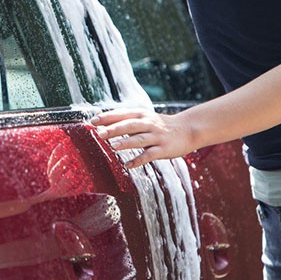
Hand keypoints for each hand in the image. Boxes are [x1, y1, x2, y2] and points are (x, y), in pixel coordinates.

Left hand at [89, 107, 203, 169]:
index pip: (122, 114)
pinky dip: (138, 160)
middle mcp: (149, 124)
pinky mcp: (163, 149)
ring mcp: (156, 137)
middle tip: (99, 133)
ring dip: (126, 142)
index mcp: (142, 115)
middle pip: (129, 125)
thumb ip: (127, 121)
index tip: (93, 121)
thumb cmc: (161, 125)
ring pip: (139, 139)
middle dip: (114, 129)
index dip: (107, 117)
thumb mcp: (145, 118)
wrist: (187, 129)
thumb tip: (103, 123)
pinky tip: (128, 165)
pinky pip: (149, 155)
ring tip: (113, 146)